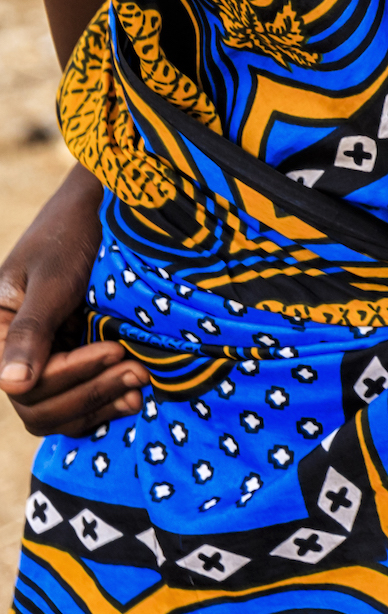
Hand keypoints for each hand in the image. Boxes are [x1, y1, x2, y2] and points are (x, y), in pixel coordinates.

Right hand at [0, 163, 140, 435]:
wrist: (105, 210)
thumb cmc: (73, 233)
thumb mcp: (51, 278)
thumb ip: (30, 330)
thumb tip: (11, 385)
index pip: (24, 385)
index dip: (68, 376)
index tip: (114, 351)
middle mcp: (16, 354)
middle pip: (38, 408)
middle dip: (88, 394)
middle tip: (136, 373)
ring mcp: (48, 359)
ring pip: (61, 411)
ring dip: (100, 403)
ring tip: (141, 383)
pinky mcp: (77, 358)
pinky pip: (82, 398)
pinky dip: (105, 402)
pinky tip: (135, 396)